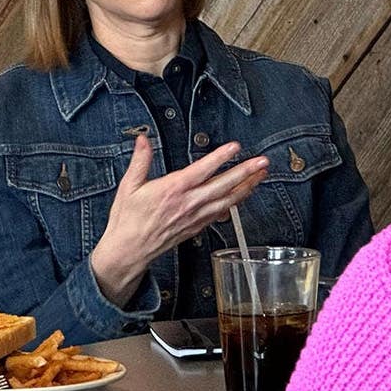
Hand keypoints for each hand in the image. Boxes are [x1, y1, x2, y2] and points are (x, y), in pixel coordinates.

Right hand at [89, 134, 268, 305]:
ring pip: (228, 200)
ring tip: (261, 174)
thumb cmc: (128, 220)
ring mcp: (195, 216)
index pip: (202, 170)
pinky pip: (222, 212)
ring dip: (247, 186)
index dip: (220, 157)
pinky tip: (245, 194)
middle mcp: (188, 203)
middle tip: (262, 161)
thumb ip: (140, 161)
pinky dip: (237, 202)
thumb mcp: (129, 186)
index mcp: (172, 190)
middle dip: (245, 172)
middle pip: (223, 185)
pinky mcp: (198, 226)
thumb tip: (142, 140)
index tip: (235, 147)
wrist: (129, 251)